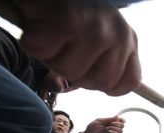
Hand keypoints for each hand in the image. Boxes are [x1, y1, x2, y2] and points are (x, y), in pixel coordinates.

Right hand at [11, 0, 140, 95]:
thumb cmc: (65, 15)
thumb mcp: (92, 41)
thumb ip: (93, 69)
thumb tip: (71, 87)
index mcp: (128, 39)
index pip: (130, 81)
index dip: (106, 85)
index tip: (88, 73)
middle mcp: (118, 33)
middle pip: (100, 82)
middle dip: (76, 74)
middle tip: (64, 50)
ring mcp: (96, 27)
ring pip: (70, 71)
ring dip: (52, 58)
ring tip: (51, 36)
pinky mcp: (68, 20)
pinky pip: (45, 54)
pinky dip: (33, 44)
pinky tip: (39, 27)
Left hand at [77, 116, 124, 132]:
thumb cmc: (91, 129)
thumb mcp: (98, 121)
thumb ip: (108, 119)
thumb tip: (117, 116)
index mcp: (110, 122)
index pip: (120, 120)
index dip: (122, 120)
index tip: (119, 120)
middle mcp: (112, 127)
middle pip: (122, 126)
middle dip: (117, 125)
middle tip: (110, 125)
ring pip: (121, 131)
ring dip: (116, 130)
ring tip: (108, 130)